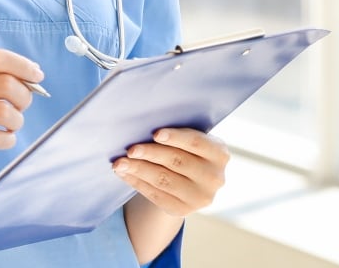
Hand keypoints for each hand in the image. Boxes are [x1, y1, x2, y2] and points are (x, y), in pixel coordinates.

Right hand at [0, 49, 43, 172]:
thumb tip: (34, 73)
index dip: (22, 66)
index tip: (37, 76)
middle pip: (4, 84)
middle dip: (24, 97)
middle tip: (22, 106)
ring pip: (3, 112)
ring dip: (17, 120)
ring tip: (12, 124)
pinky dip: (8, 139)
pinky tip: (4, 138)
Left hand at [113, 128, 229, 216]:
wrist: (187, 182)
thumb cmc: (185, 151)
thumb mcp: (189, 142)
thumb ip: (175, 135)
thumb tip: (142, 128)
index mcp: (219, 154)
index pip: (197, 143)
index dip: (176, 137)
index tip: (155, 133)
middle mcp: (214, 177)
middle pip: (177, 161)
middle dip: (151, 154)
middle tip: (130, 149)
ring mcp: (200, 197)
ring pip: (163, 180)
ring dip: (138, 169)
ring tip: (119, 163)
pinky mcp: (182, 210)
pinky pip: (155, 194)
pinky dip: (136, 182)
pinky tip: (123, 173)